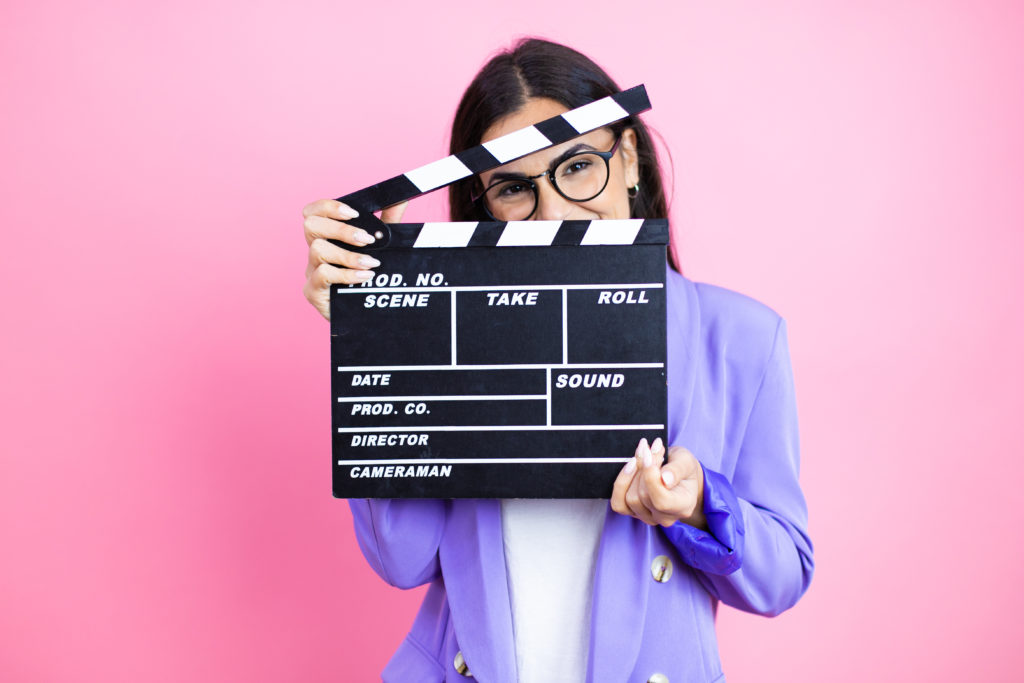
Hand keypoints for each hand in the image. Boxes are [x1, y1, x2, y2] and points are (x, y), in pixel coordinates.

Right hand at [302, 199, 407, 319]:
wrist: (368, 316)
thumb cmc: (371, 277)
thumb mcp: (382, 247)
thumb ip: (388, 222)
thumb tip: (402, 198)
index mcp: (327, 237)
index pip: (313, 212)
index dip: (329, 207)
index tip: (354, 213)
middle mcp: (315, 252)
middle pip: (311, 226)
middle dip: (341, 229)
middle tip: (367, 240)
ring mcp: (311, 271)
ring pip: (318, 250)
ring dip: (349, 254)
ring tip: (372, 263)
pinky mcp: (312, 291)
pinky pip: (323, 275)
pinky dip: (347, 274)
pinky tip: (365, 276)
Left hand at [610, 438, 707, 529]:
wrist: (679, 475)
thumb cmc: (683, 468)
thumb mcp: (686, 461)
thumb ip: (677, 469)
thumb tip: (665, 479)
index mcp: (683, 506)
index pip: (662, 501)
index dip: (650, 478)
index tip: (648, 454)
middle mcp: (665, 517)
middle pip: (642, 497)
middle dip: (643, 468)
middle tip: (648, 447)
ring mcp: (648, 517)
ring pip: (629, 499)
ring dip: (632, 472)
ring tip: (642, 454)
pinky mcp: (633, 512)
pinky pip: (618, 503)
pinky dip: (621, 482)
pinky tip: (630, 466)